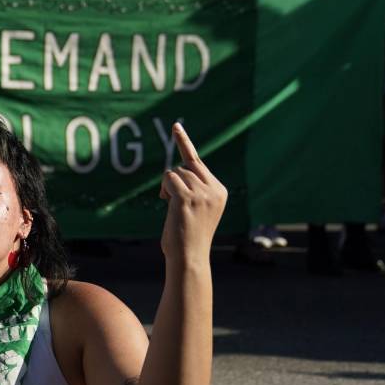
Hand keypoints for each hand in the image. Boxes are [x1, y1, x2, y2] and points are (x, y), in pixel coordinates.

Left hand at [159, 123, 226, 264]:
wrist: (189, 257)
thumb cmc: (188, 235)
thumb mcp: (196, 208)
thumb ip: (192, 188)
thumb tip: (176, 172)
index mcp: (220, 190)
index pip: (198, 162)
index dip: (184, 144)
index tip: (176, 127)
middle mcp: (214, 189)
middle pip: (185, 167)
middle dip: (174, 180)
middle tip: (172, 200)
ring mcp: (202, 193)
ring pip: (174, 173)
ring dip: (168, 188)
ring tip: (174, 209)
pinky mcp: (187, 197)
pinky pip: (168, 179)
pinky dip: (164, 191)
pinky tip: (169, 206)